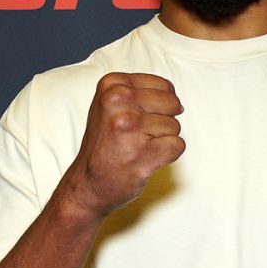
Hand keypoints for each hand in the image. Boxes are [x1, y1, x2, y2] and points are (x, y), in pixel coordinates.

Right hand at [65, 73, 184, 217]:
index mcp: (112, 85)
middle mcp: (117, 101)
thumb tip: (178, 103)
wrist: (88, 183)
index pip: (165, 87)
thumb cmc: (106, 143)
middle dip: (163, 121)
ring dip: (161, 141)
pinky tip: (144, 160)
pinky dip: (167, 156)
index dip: (160, 106)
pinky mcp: (140, 152)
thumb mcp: (112, 105)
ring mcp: (128, 127)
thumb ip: (141, 93)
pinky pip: (177, 146)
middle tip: (138, 136)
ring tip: (136, 148)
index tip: (136, 120)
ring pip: (175, 126)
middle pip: (172, 104)